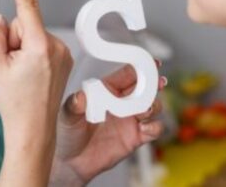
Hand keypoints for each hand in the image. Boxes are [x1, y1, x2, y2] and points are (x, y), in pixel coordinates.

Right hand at [0, 0, 73, 185]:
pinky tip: (30, 76)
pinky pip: (40, 45)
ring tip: (21, 76)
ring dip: (22, 49)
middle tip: (10, 68)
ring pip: (32, 35)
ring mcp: (63, 53)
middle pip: (24, 24)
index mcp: (38, 45)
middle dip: (13, 39)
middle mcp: (56, 46)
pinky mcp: (65, 59)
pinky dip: (31, 55)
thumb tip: (4, 21)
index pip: (28, 4)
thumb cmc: (12, 101)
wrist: (32, 131)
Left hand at [50, 63, 166, 185]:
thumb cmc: (68, 133)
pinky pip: (154, 129)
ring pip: (153, 106)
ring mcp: (130, 120)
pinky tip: (144, 128)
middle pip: (145, 88)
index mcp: (107, 90)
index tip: (152, 63)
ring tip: (144, 110)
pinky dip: (154, 127)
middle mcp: (122, 102)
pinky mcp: (136, 137)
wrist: (72, 162)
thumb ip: (74, 105)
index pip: (128, 74)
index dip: (141, 67)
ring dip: (153, 105)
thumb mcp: (67, 116)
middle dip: (154, 84)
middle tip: (158, 83)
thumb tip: (80, 96)